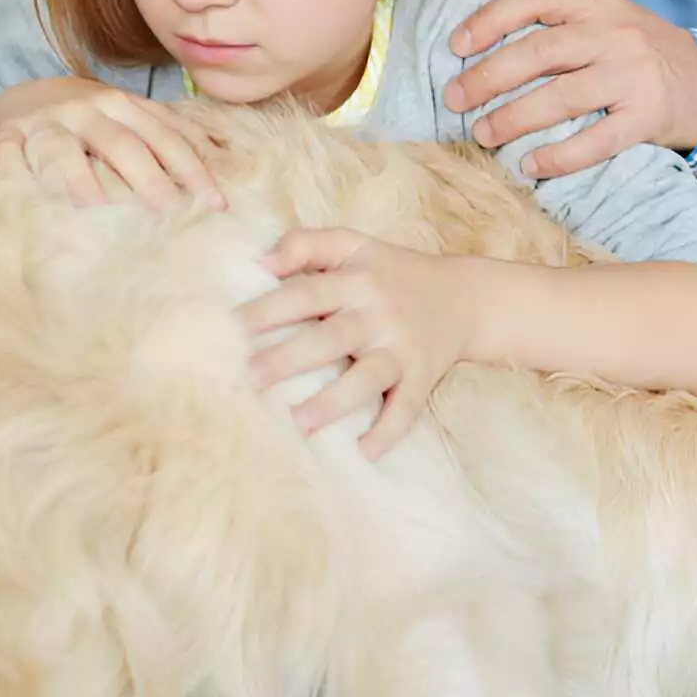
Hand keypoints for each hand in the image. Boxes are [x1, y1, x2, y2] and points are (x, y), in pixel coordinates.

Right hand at [0, 78, 223, 209]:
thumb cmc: (86, 119)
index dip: (192, 169)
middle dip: (152, 183)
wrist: (22, 98)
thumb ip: (162, 136)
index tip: (216, 203)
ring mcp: (47, 122)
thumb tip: (219, 163)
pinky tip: (43, 209)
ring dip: (88, 187)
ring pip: (68, 154)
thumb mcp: (125, 118)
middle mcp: (87, 108)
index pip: (165, 136)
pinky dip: (26, 180)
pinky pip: (15, 159)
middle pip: (124, 146)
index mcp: (123, 103)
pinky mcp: (8, 137)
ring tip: (107, 218)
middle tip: (173, 217)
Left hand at [239, 229, 472, 459]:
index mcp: (356, 280)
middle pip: (330, 338)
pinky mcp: (423, 377)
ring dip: (334, 401)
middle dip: (289, 358)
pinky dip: (389, 431)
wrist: (465, 297)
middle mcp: (378, 315)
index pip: (306, 293)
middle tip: (250, 377)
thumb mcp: (354, 245)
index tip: (231, 329)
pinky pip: (407, 408)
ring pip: (367, 378)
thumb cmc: (392, 272)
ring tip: (299, 422)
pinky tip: (365, 452)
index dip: (269, 310)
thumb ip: (307, 244)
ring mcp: (402, 348)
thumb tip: (262, 261)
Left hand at [443, 0, 696, 177]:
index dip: (490, 19)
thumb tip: (478, 50)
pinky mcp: (648, 117)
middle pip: (540, 52)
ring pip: (562, 97)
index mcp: (597, 2)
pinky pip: (597, 141)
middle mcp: (616, 34)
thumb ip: (556, 26)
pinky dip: (559, 156)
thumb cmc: (638, 53)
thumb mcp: (605, 20)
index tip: (456, 46)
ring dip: (513, 118)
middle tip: (453, 99)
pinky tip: (529, 165)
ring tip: (481, 133)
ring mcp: (634, 76)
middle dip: (488, 77)